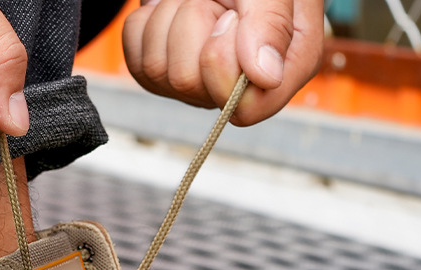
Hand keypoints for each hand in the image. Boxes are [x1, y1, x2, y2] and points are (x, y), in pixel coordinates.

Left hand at [123, 0, 323, 125]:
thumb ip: (272, 22)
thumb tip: (266, 76)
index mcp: (282, 70)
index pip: (245, 107)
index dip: (225, 63)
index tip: (231, 18)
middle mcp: (239, 87)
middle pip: (190, 85)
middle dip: (195, 25)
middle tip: (214, 1)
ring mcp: (199, 86)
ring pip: (161, 72)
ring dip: (171, 18)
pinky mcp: (163, 78)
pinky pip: (139, 62)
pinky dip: (148, 22)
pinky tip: (173, 8)